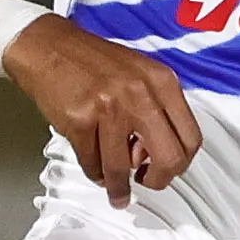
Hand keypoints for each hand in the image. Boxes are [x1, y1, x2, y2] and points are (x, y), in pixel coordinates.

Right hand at [6, 12, 201, 199]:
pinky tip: (96, 171)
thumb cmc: (92, 62)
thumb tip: (155, 154)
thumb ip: (156, 109)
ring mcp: (110, 107)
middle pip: (169, 159)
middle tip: (147, 181)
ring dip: (119, 187)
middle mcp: (140, 94)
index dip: (182, 163)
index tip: (170, 170)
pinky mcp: (80, 120)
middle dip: (158, 181)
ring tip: (117, 193)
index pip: (191, 138)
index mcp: (162, 82)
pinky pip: (93, 163)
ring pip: (123, 168)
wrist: (48, 46)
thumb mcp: (140, 75)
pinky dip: (95, 173)